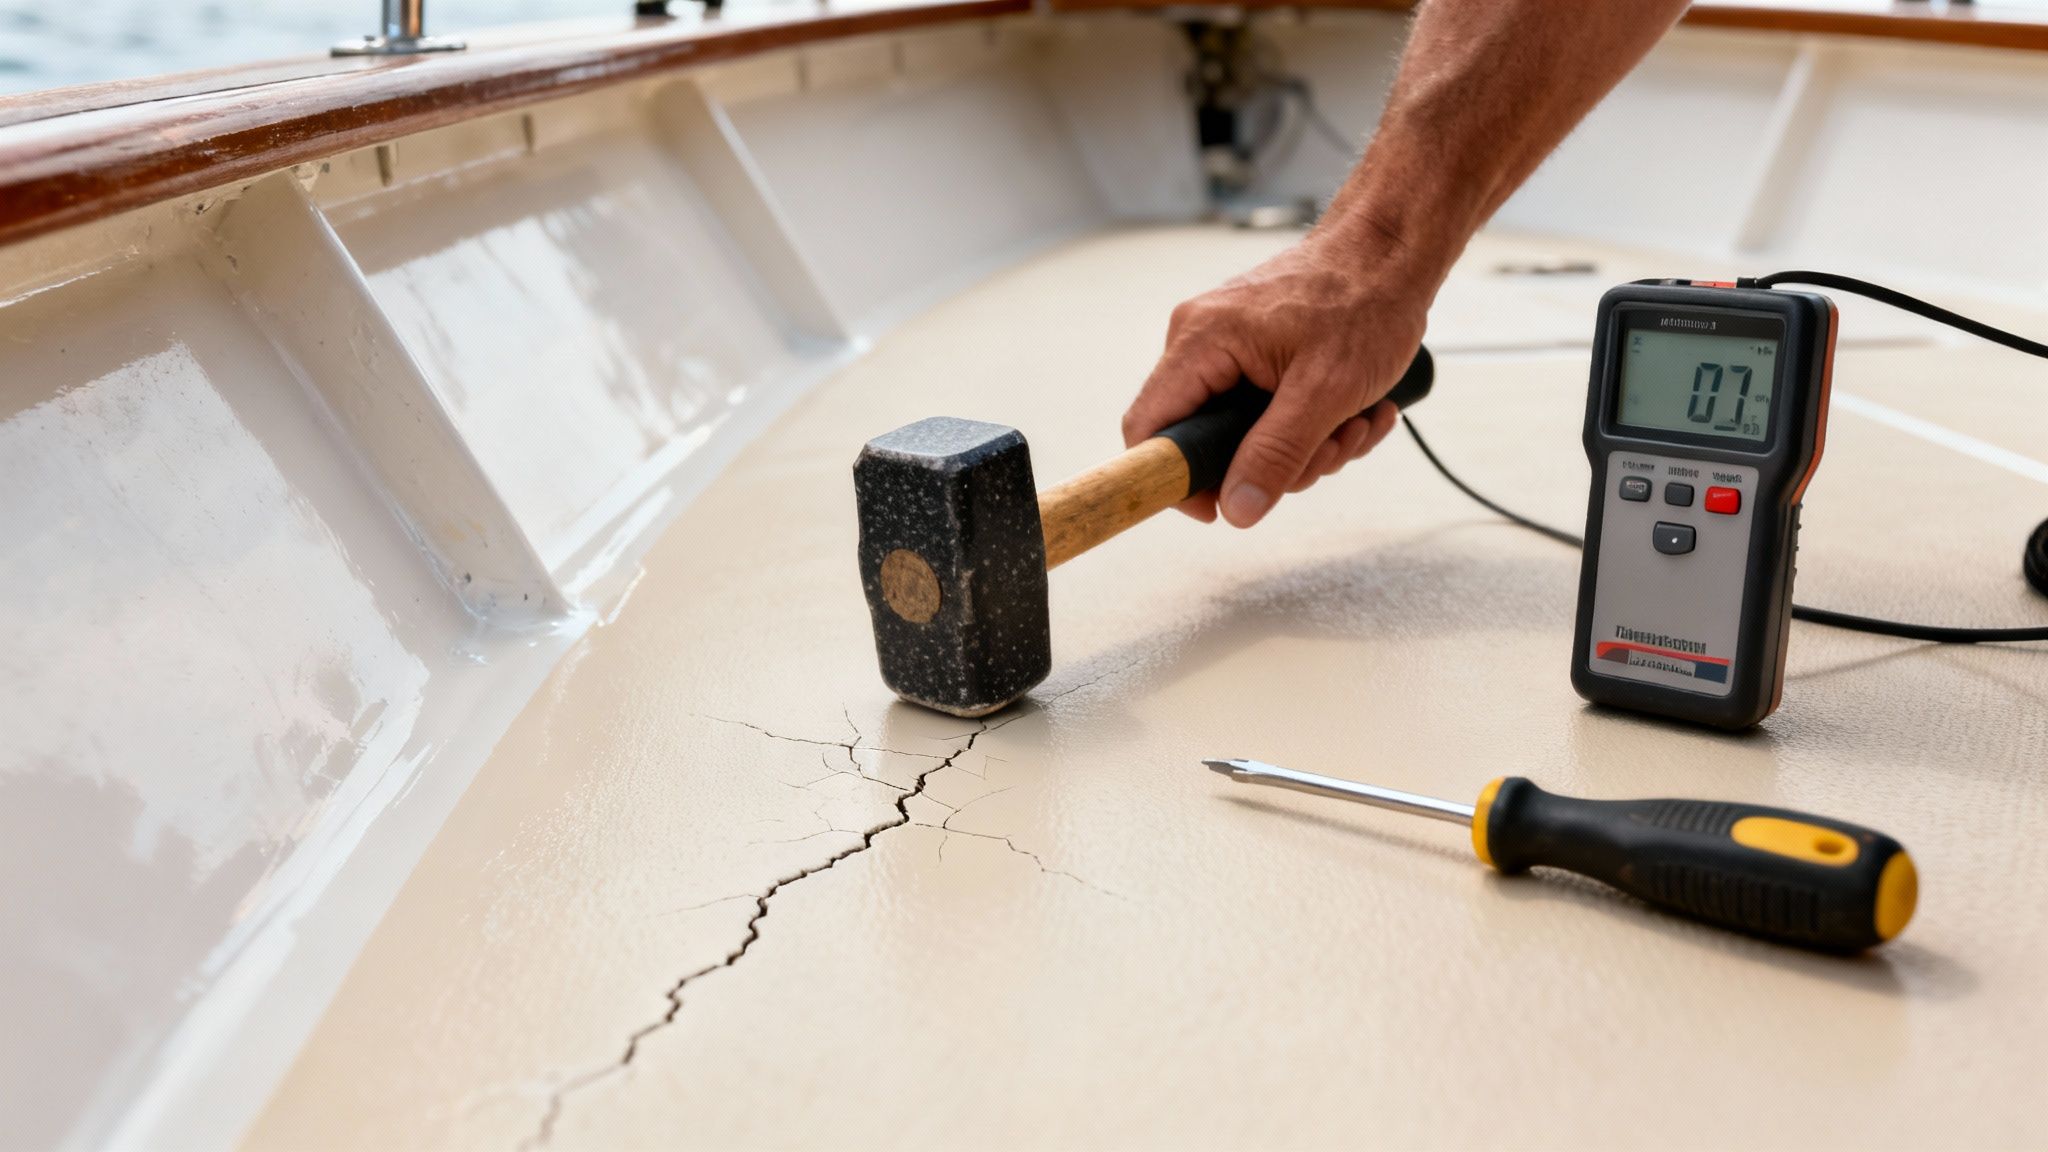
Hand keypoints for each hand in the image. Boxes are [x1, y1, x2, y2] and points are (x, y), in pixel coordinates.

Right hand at [1121, 231, 1430, 527]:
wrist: (1393, 249)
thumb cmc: (1365, 297)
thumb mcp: (1326, 389)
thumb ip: (1276, 454)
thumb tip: (1237, 509)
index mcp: (1201, 341)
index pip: (1148, 428)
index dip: (1172, 479)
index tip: (1216, 509)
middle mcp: (1203, 341)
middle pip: (1205, 440)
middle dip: (1275, 464)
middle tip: (1329, 451)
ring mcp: (1229, 348)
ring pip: (1245, 434)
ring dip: (1309, 448)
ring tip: (1355, 423)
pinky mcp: (1256, 355)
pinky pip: (1268, 414)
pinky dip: (1316, 426)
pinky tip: (1358, 412)